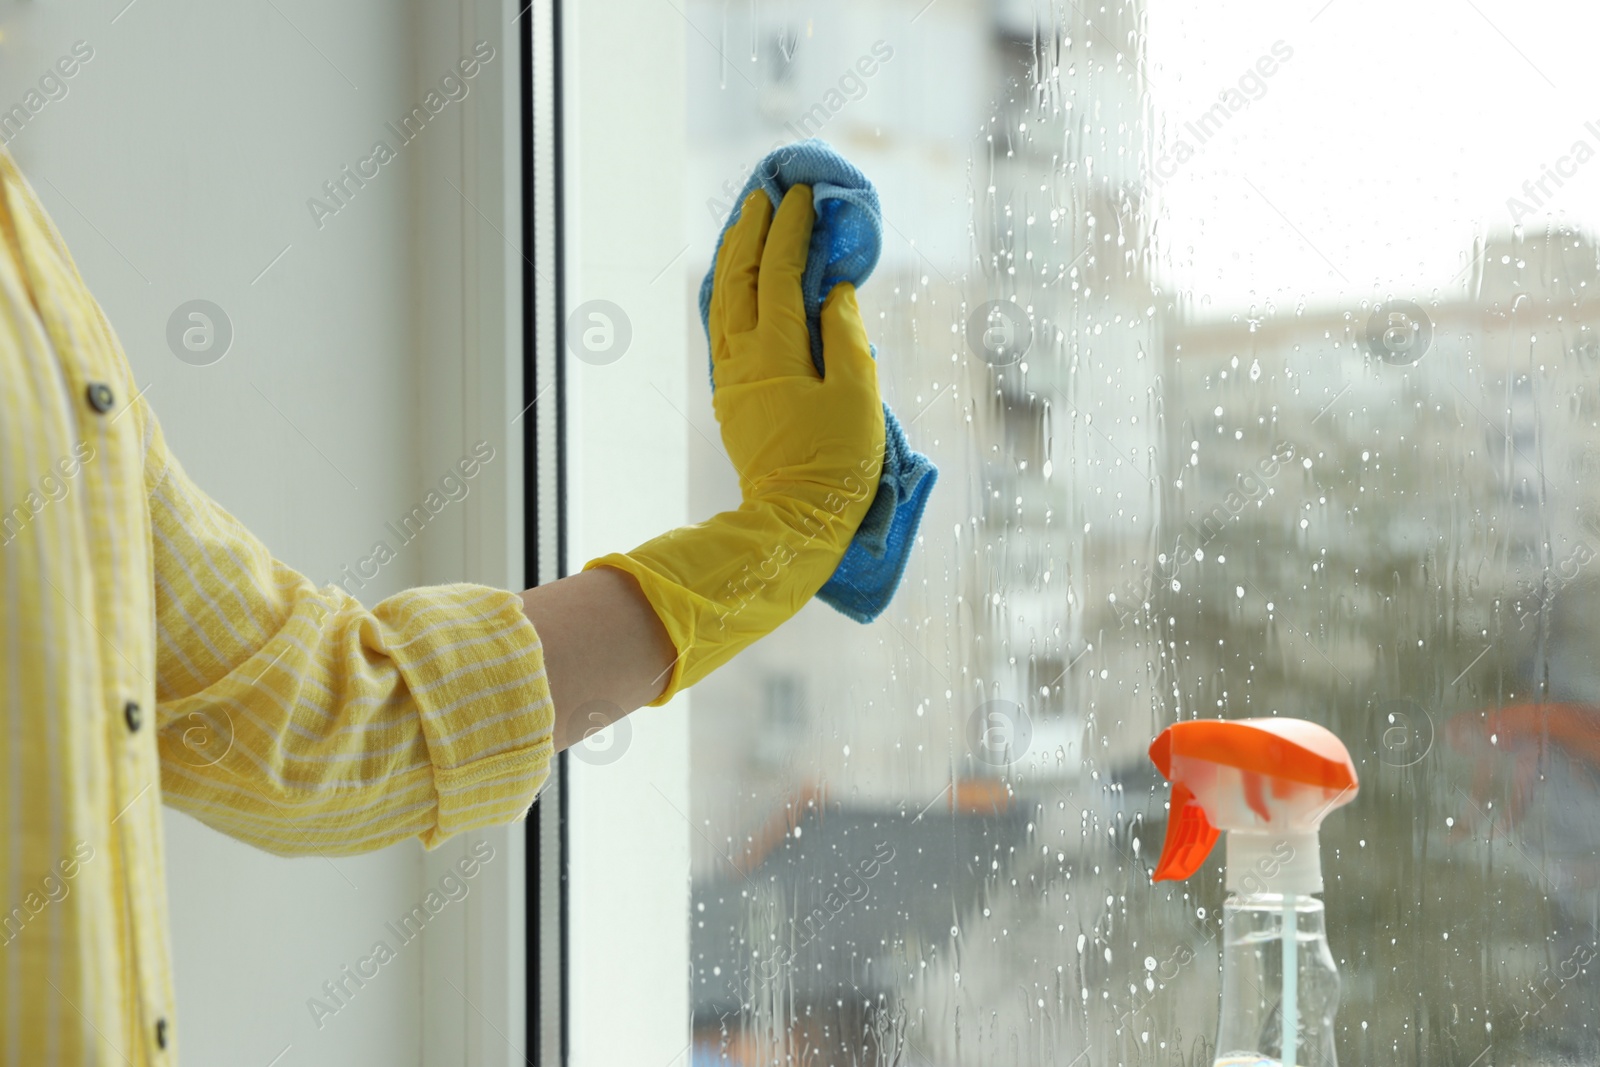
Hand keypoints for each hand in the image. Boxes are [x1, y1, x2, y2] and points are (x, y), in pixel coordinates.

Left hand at [573, 185, 886, 707]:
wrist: (793, 522)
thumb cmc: (836, 464)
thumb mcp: (857, 397)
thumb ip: (845, 337)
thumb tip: (832, 292)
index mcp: (775, 352)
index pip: (778, 274)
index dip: (790, 231)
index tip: (803, 196)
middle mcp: (742, 358)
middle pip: (737, 278)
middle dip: (751, 231)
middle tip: (766, 194)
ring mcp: (730, 377)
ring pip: (722, 300)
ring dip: (733, 256)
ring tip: (747, 223)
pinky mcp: (731, 395)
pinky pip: (722, 326)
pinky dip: (728, 291)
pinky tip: (737, 280)